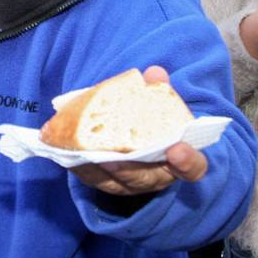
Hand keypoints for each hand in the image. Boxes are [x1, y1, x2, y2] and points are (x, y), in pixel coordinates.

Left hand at [70, 66, 208, 195]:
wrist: (143, 141)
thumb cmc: (156, 121)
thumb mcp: (162, 104)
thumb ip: (159, 90)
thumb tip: (154, 73)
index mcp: (180, 159)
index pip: (193, 167)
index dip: (188, 162)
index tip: (177, 149)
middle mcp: (158, 176)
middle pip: (146, 179)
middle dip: (128, 169)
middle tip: (110, 158)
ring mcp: (133, 184)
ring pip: (116, 183)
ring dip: (96, 170)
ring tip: (80, 154)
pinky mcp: (109, 184)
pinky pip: (94, 180)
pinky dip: (79, 167)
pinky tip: (64, 151)